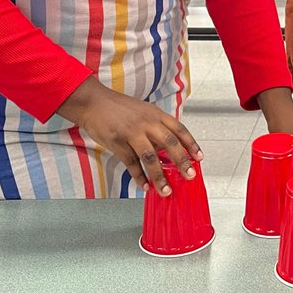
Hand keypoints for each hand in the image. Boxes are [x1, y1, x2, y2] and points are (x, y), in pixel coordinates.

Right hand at [56, 77, 201, 195]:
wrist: (93, 102)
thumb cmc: (119, 108)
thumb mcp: (143, 111)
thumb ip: (156, 126)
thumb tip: (168, 148)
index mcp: (155, 114)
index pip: (179, 129)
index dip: (191, 144)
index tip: (199, 158)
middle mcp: (147, 123)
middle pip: (169, 143)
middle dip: (182, 161)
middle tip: (189, 175)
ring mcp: (132, 133)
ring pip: (150, 157)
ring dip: (159, 176)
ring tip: (166, 190)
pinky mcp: (118, 143)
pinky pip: (131, 164)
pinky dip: (139, 177)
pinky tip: (145, 186)